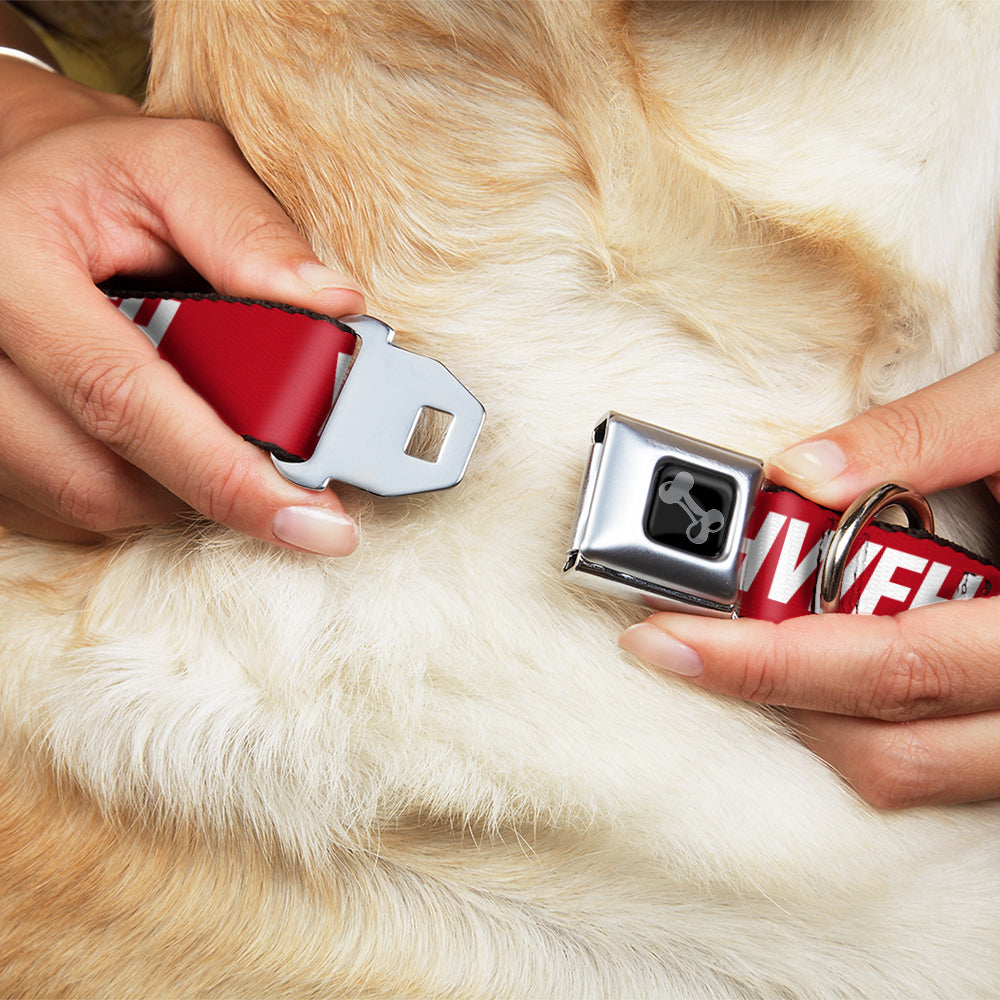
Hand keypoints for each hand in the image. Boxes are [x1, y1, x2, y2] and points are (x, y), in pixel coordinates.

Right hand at [0, 55, 364, 552]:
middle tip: (289, 474)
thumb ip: (250, 230)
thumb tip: (333, 307)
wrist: (18, 193)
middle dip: (213, 483)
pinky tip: (163, 436)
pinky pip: (65, 511)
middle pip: (100, 477)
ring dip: (177, 485)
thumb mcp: (176, 166)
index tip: (315, 519)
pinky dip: (137, 488)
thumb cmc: (98, 177)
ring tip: (215, 424)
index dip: (226, 472)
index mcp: (9, 266)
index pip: (122, 397)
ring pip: (87, 503)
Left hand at [620, 350, 999, 807]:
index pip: (891, 666)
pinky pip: (940, 761)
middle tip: (687, 635)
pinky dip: (867, 719)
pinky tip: (827, 656)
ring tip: (749, 642)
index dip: (765, 661)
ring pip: (914, 771)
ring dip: (815, 714)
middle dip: (770, 693)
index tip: (665, 639)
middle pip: (890, 745)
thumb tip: (801, 471)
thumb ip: (923, 435)